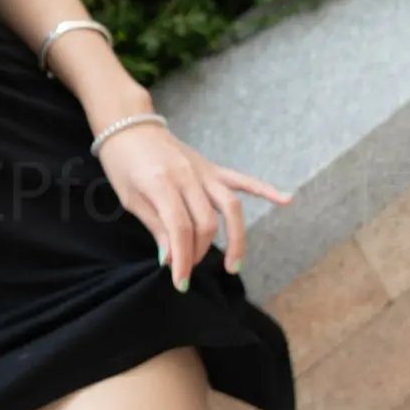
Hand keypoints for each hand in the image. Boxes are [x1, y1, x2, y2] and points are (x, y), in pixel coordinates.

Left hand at [99, 121, 292, 287]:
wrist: (129, 126)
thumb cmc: (123, 164)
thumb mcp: (131, 199)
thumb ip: (156, 227)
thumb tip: (171, 258)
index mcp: (163, 185)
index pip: (180, 230)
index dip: (182, 260)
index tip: (180, 283)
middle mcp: (188, 177)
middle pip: (206, 223)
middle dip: (198, 253)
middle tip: (187, 269)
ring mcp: (203, 171)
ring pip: (230, 207)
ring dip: (235, 239)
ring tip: (234, 266)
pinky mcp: (211, 168)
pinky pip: (242, 180)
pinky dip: (265, 190)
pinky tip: (286, 200)